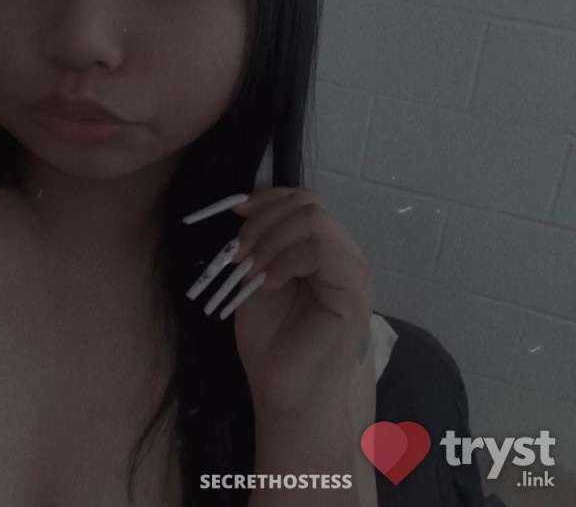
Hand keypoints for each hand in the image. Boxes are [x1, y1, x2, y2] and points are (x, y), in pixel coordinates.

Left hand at [230, 186, 372, 414]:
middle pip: (308, 204)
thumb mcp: (259, 274)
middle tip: (241, 254)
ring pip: (314, 220)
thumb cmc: (272, 340)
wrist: (283, 390)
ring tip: (253, 271)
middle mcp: (345, 254)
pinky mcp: (354, 292)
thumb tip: (246, 206)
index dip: (268, 199)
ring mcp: (354, 271)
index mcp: (325, 249)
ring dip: (272, 240)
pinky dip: (286, 259)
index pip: (304, 200)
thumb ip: (262, 241)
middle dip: (264, 221)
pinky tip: (270, 283)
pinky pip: (320, 251)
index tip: (236, 213)